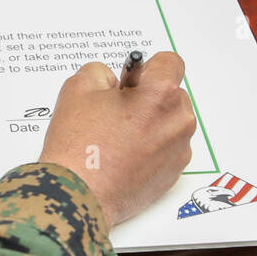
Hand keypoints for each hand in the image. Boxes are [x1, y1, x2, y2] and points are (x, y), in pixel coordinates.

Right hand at [38, 52, 196, 228]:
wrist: (77, 194)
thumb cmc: (78, 145)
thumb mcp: (77, 89)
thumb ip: (100, 72)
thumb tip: (111, 80)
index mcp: (160, 94)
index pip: (169, 62)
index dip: (146, 67)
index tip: (131, 79)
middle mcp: (178, 120)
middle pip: (171, 94)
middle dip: (147, 98)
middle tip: (114, 112)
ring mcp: (179, 150)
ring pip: (169, 123)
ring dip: (149, 123)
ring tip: (115, 138)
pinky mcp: (173, 173)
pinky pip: (166, 149)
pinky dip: (149, 148)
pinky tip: (121, 157)